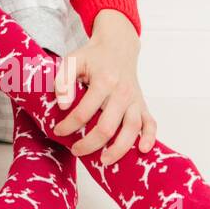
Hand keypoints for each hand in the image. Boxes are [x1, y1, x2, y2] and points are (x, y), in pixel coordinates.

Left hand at [50, 10, 157, 165]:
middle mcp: (122, 92)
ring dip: (119, 148)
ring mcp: (134, 100)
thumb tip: (62, 106)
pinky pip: (151, 123)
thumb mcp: (72, 60)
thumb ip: (63, 81)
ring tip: (104, 161)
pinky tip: (142, 150)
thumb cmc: (92, 57)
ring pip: (131, 129)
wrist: (117, 47)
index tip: (58, 131)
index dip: (69, 125)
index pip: (84, 111)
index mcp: (103, 81)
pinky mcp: (142, 104)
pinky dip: (150, 138)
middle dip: (90, 143)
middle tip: (76, 151)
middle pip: (107, 126)